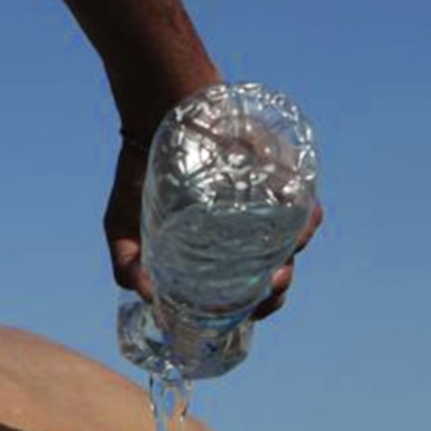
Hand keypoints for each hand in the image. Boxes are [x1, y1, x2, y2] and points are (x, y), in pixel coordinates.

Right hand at [108, 125, 324, 320]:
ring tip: (280, 264)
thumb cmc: (139, 175)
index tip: (246, 314)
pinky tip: (299, 226)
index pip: (245, 294)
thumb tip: (147, 297)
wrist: (158, 116)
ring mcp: (264, 205)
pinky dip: (308, 218)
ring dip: (295, 257)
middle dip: (277, 290)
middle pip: (276, 273)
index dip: (252, 309)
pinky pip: (306, 203)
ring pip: (295, 243)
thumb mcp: (122, 225)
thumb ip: (127, 264)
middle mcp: (244, 233)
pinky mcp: (278, 177)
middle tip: (268, 286)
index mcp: (215, 255)